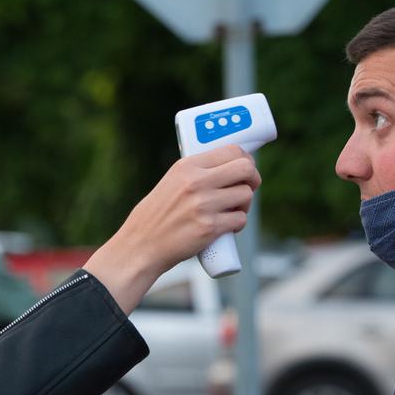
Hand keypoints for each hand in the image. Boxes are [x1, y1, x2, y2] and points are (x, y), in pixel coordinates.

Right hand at [84, 144, 259, 312]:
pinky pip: (240, 220)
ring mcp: (203, 205)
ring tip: (231, 211)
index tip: (245, 169)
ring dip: (244, 205)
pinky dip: (237, 224)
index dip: (246, 160)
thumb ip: (197, 173)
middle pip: (245, 169)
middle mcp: (196, 182)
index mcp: (187, 166)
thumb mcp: (172, 182)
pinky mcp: (209, 227)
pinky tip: (226, 226)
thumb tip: (230, 167)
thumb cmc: (158, 215)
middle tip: (247, 188)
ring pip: (246, 195)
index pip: (232, 150)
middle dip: (253, 179)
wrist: (141, 245)